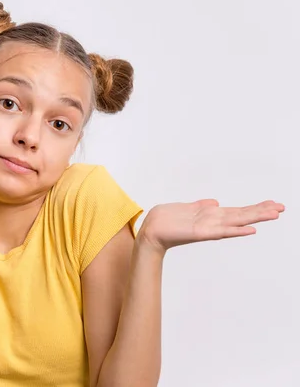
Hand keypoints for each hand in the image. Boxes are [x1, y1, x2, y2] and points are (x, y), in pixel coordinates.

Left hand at [138, 199, 284, 252]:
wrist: (150, 231)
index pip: (237, 211)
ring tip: (274, 214)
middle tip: (283, 208)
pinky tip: (251, 230)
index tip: (273, 204)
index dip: (254, 207)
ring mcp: (208, 228)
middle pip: (241, 215)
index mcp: (210, 215)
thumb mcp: (186, 208)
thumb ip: (200, 206)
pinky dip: (236, 231)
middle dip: (261, 211)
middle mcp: (213, 222)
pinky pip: (221, 231)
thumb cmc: (166, 220)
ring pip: (236, 221)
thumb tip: (215, 201)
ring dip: (255, 218)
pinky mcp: (200, 233)